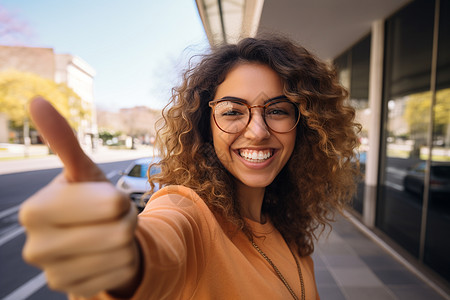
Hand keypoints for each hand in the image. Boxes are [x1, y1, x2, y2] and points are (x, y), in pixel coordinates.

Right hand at [19, 97, 140, 297]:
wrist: (92, 238)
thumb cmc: (88, 200)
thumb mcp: (82, 171)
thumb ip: (63, 140)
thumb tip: (37, 101)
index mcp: (34, 211)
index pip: (110, 204)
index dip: (119, 199)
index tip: (108, 199)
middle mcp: (36, 247)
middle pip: (120, 231)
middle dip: (127, 219)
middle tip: (112, 217)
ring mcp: (54, 274)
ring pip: (125, 253)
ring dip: (128, 240)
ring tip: (110, 234)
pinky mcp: (74, 291)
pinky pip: (124, 272)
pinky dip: (126, 260)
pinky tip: (109, 255)